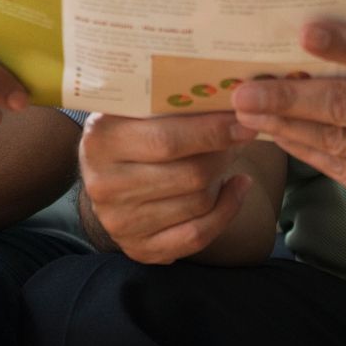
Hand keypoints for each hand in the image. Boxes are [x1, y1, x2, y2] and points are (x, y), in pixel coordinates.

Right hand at [78, 111, 256, 263]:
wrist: (105, 176)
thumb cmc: (130, 131)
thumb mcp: (135, 109)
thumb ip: (170, 103)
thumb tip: (230, 96)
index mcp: (101, 140)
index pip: (167, 140)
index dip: (212, 132)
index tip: (244, 121)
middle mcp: (104, 185)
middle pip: (190, 175)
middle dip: (223, 155)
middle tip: (240, 136)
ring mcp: (120, 221)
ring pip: (198, 204)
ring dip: (223, 179)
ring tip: (229, 157)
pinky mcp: (139, 248)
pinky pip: (197, 236)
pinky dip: (226, 211)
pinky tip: (235, 188)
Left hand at [230, 19, 345, 247]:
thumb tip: (307, 46)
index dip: (345, 44)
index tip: (304, 31)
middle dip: (290, 97)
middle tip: (245, 89)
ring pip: (334, 141)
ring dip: (283, 124)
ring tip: (246, 109)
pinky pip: (336, 169)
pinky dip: (301, 148)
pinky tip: (275, 133)